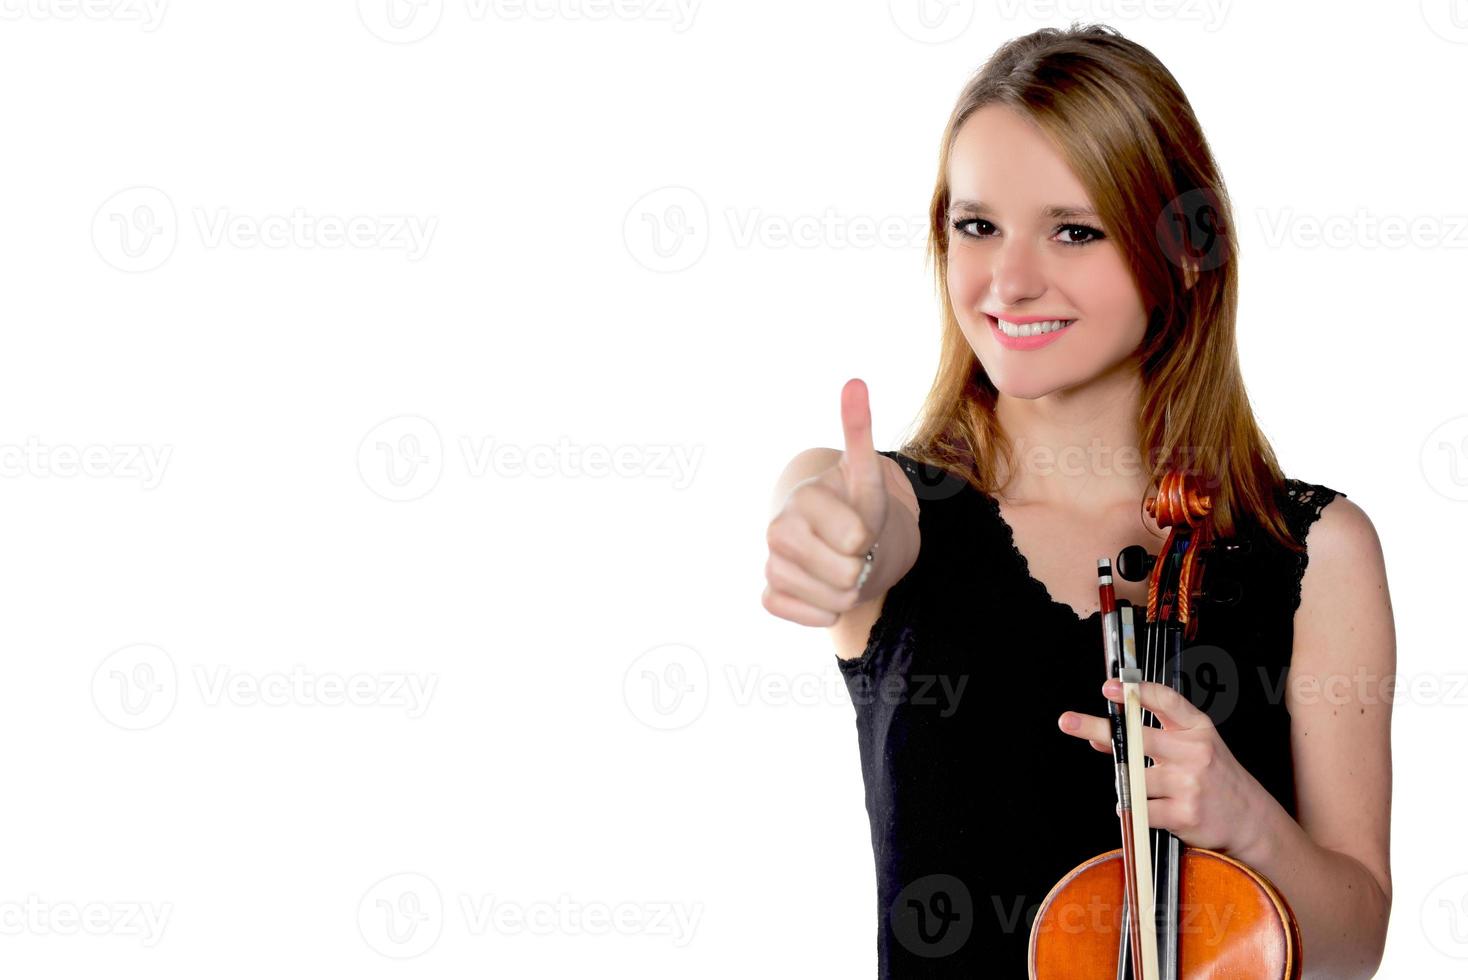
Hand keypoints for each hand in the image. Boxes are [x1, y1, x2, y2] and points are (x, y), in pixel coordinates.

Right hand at [762, 379, 889, 626]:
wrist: (841, 543)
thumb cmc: (856, 507)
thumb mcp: (867, 475)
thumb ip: (858, 433)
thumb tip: (854, 381)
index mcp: (803, 499)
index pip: (854, 537)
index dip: (866, 536)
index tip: (858, 525)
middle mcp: (778, 529)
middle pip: (844, 576)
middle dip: (859, 568)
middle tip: (851, 551)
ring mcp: (771, 564)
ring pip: (830, 601)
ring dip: (846, 593)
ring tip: (839, 569)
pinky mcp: (769, 595)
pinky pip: (808, 616)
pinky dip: (822, 611)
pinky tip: (821, 590)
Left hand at [1057, 678, 1268, 856]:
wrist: (1251, 821)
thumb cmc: (1214, 778)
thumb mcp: (1192, 748)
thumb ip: (1153, 738)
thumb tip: (1099, 740)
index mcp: (1197, 729)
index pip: (1166, 701)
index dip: (1136, 692)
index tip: (1111, 686)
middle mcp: (1194, 752)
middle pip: (1137, 737)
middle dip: (1098, 729)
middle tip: (1068, 721)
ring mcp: (1189, 783)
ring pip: (1132, 778)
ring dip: (1126, 784)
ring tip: (1147, 790)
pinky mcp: (1183, 814)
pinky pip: (1140, 809)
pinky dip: (1134, 810)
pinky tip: (1149, 809)